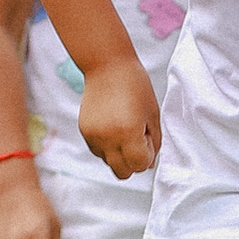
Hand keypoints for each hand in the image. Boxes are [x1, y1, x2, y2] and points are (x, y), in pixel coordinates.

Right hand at [79, 53, 161, 181]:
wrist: (107, 66)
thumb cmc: (135, 85)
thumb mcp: (153, 114)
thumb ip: (154, 143)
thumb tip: (149, 164)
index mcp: (128, 133)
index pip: (139, 166)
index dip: (147, 156)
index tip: (147, 138)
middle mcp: (108, 139)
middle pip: (122, 173)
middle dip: (133, 162)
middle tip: (137, 140)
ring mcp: (94, 137)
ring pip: (109, 163)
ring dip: (119, 154)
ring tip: (124, 128)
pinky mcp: (85, 132)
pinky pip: (98, 152)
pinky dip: (107, 146)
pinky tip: (113, 126)